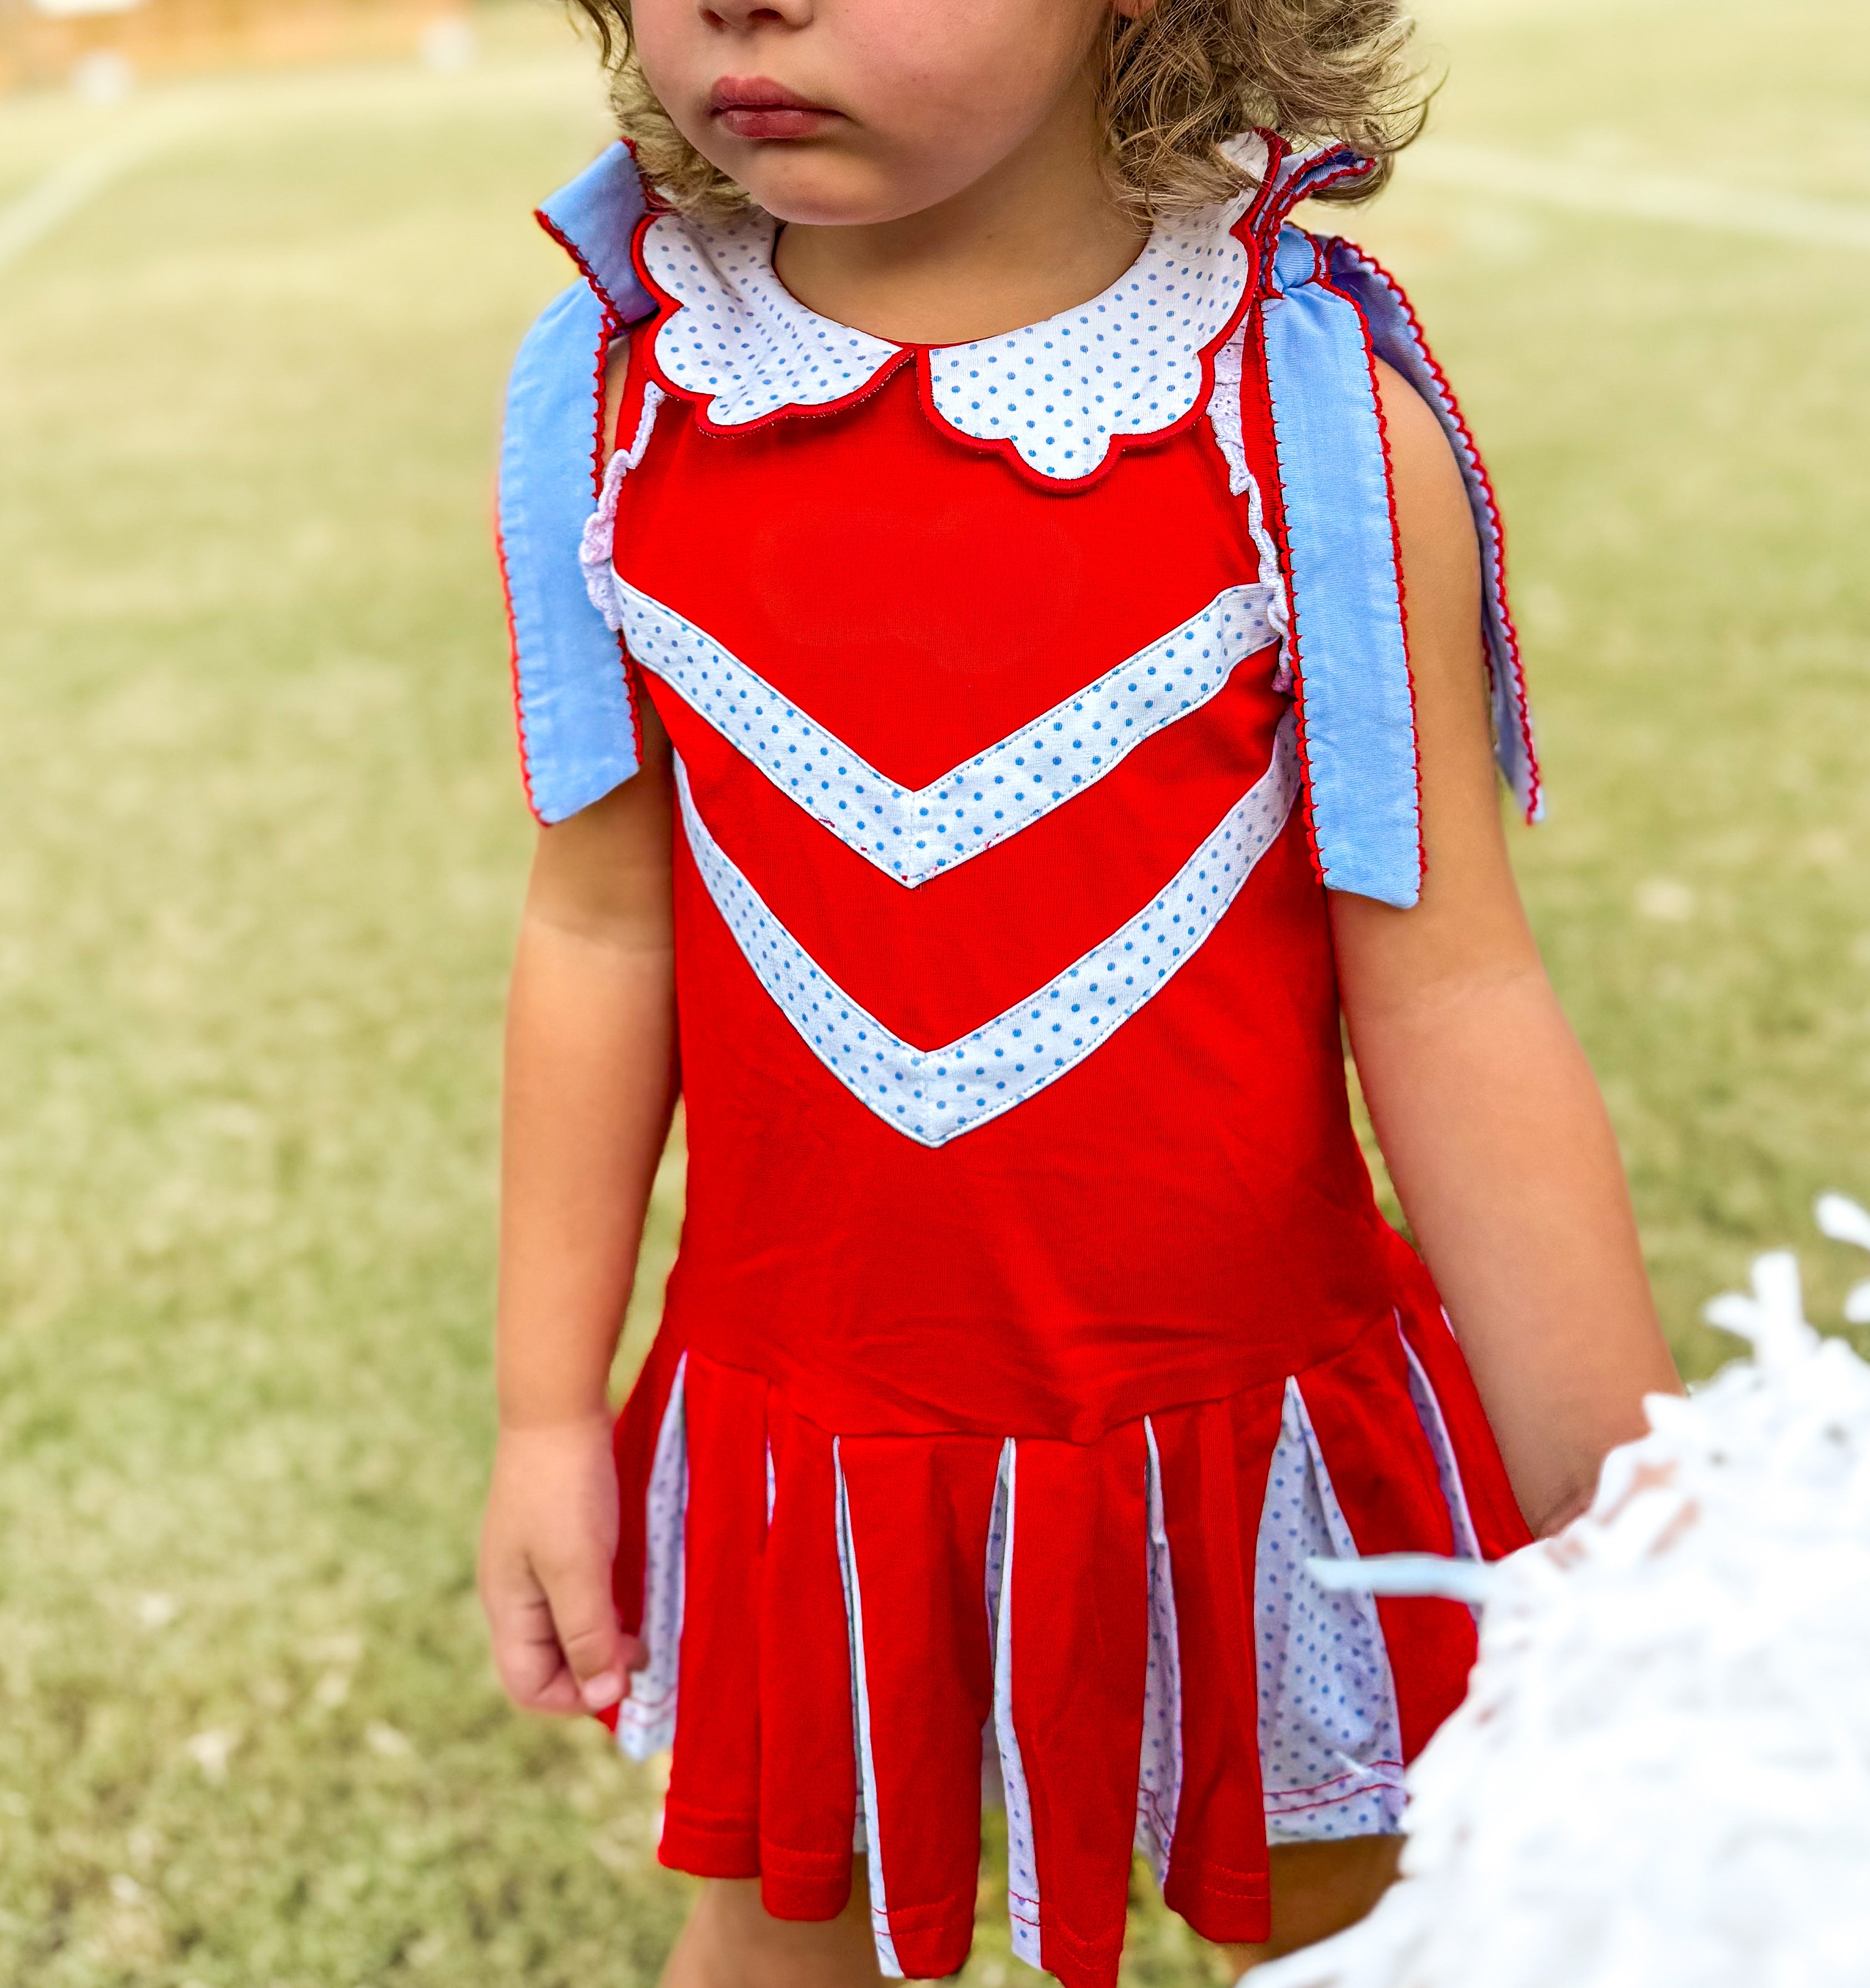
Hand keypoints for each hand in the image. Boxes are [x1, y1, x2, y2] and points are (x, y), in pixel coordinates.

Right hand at [478, 1413, 647, 1714]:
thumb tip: (603, 1695)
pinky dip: (608, 1607)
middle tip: (644, 1652)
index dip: (576, 1698)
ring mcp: (535, 1567)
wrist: (558, 1409)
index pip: (529, 1687)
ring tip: (646, 1629)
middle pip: (549, 1664)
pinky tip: (637, 1595)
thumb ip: (587, 1634)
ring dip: (606, 1639)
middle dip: (596, 1670)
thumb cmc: (565, 1489)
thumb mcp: (578, 1568)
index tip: (625, 1676)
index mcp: (508, 1608)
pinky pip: (580, 1595)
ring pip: (569, 1629)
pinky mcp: (559, 1542)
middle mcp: (517, 1595)